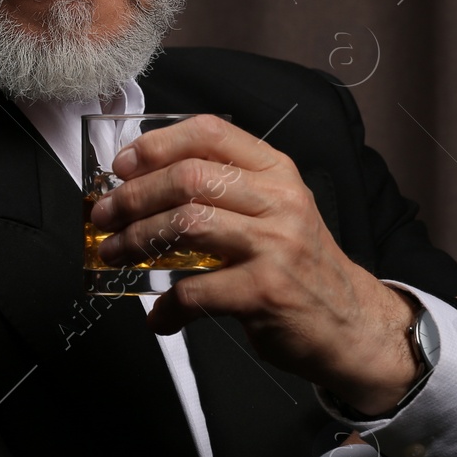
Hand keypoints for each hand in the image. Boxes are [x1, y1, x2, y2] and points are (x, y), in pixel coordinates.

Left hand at [88, 114, 419, 408]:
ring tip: (115, 254)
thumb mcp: (278, 212)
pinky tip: (160, 316)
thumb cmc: (302, 268)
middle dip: (133, 196)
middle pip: (188, 177)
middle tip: (104, 216)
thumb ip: (227, 193)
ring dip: (136, 241)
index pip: (210, 132)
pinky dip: (167, 306)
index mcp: (277, 172)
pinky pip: (195, 291)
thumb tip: (146, 189)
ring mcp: (274, 246)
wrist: (352, 324)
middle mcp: (279, 200)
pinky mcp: (265, 292)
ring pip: (185, 224)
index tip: (123, 165)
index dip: (157, 144)